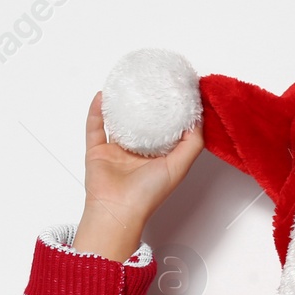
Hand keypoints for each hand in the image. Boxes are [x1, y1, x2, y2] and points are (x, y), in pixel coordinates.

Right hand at [75, 89, 204, 259]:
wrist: (117, 210)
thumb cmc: (147, 195)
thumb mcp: (179, 166)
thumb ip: (192, 143)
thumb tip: (198, 118)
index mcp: (157, 159)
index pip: (165, 132)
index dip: (171, 114)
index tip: (176, 93)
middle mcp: (137, 155)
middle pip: (141, 124)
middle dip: (145, 105)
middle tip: (151, 84)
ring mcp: (115, 153)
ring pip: (117, 123)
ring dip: (120, 105)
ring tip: (126, 85)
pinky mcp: (97, 152)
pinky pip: (95, 127)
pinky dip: (97, 111)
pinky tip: (102, 95)